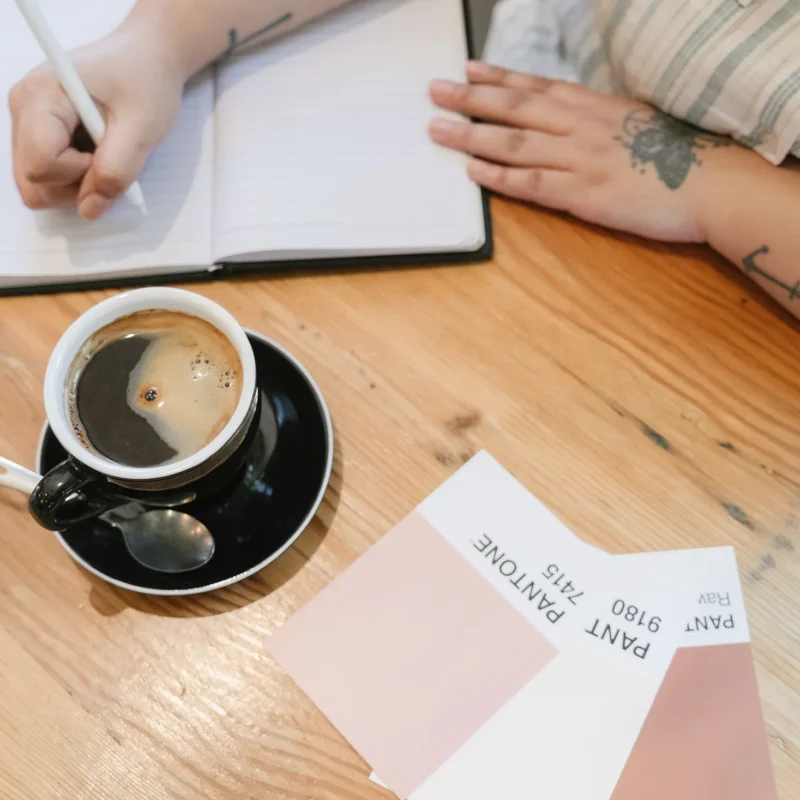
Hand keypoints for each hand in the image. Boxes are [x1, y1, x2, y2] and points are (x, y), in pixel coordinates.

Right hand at [8, 22, 183, 219]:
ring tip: (105, 152)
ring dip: (76, 184)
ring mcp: (26, 120)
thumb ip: (116, 171)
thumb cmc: (145, 80)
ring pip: (37, 183)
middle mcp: (22, 107)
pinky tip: (96, 152)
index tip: (108, 152)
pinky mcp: (37, 132)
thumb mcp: (142, 128)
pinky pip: (47, 175)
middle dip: (75, 186)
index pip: (40, 166)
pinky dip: (75, 176)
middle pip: (32, 181)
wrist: (146, 57)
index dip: (79, 174)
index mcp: (41, 96)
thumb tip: (89, 209)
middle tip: (110, 159)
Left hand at [428, 62, 748, 243]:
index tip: (469, 69)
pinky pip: (531, 183)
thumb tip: (567, 124)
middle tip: (436, 91)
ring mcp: (580, 159)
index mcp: (595, 106)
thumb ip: (597, 122)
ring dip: (472, 135)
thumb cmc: (677, 156)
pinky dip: (499, 178)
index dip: (499, 76)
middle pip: (515, 107)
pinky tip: (472, 172)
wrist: (713, 184)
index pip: (536, 86)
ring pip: (514, 143)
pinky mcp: (583, 194)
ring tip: (439, 129)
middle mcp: (582, 126)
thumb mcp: (634, 124)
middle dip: (472, 98)